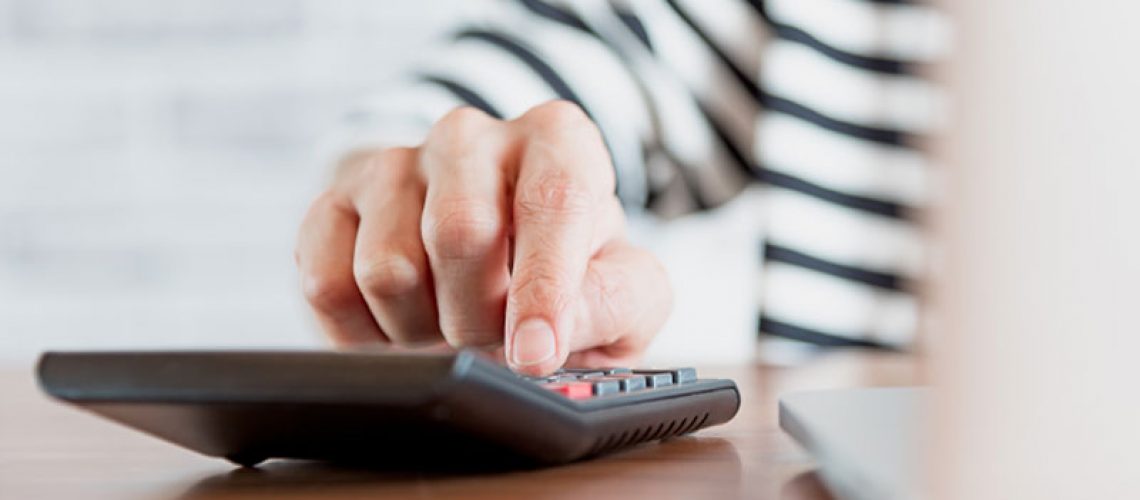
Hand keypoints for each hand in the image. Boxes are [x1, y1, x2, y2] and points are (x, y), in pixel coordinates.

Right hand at [295, 101, 671, 374]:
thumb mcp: (625, 291)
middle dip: (478, 317)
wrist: (489, 270)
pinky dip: (365, 334)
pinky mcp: (330, 206)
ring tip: (449, 325)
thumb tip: (549, 332)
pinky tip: (400, 325)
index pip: (552, 200)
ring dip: (422, 330)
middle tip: (494, 340)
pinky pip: (327, 286)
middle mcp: (471, 136)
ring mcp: (393, 165)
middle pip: (459, 232)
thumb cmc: (570, 277)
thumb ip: (615, 300)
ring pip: (388, 269)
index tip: (535, 354)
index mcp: (557, 140)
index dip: (543, 287)